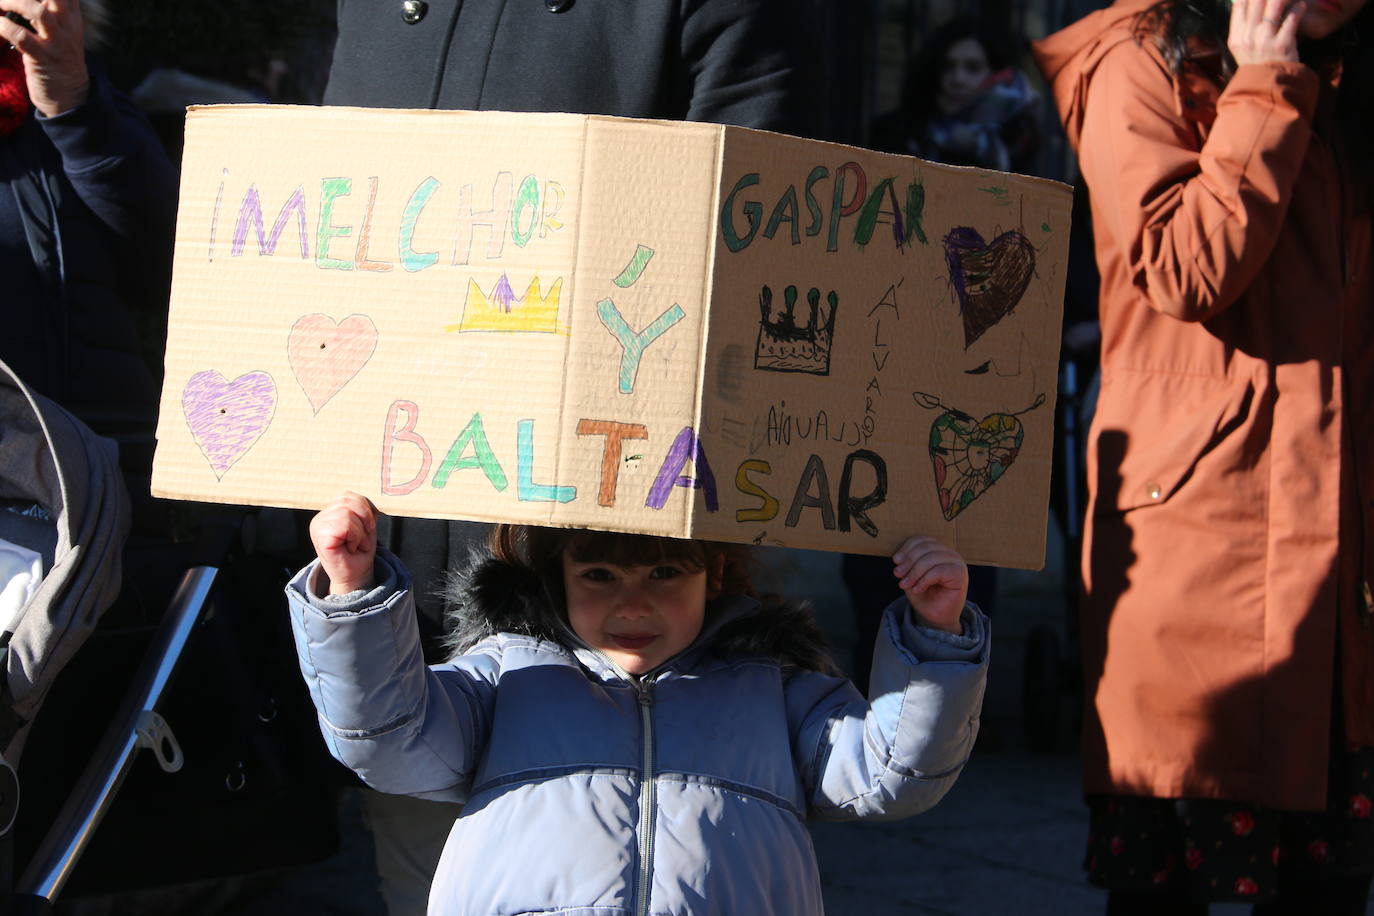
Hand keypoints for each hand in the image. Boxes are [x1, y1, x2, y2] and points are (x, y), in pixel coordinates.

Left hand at [0, 0, 88, 116]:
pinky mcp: (42, 58)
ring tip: (0, 4)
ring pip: (37, 11)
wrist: (68, 94)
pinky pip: (19, 36)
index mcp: (72, 18)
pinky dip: (2, 26)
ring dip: (12, 2)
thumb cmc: (58, 58)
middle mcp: (67, 27)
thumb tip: (22, 1)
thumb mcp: (63, 32)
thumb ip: (52, 11)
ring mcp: (56, 43)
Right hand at [309, 491, 379, 594]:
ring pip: (348, 512)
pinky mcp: (319, 535)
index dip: (365, 510)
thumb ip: (362, 507)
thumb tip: (373, 496)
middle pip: (349, 500)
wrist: (356, 575)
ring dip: (360, 532)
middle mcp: (320, 516)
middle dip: (364, 520)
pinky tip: (350, 547)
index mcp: (330, 511)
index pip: (350, 495)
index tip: (366, 528)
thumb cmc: (360, 551)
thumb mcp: (365, 523)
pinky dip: (355, 537)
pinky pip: (345, 524)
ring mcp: (317, 525)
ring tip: (355, 544)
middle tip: (361, 539)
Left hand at [892, 537, 967, 634]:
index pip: (922, 540)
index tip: (896, 561)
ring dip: (914, 572)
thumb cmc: (925, 596)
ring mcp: (957, 562)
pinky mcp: (960, 574)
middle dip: (909, 561)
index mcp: (938, 550)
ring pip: (931, 559)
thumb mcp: (911, 577)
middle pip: (925, 548)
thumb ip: (907, 565)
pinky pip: (938, 571)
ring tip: (905, 584)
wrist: (936, 618)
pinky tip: (917, 589)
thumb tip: (899, 558)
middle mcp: (949, 554)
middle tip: (898, 574)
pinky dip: (924, 580)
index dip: (907, 548)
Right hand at [1227, 0, 1304, 65]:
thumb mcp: (1241, 49)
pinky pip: (1292, 17)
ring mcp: (1265, 40)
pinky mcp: (1283, 43)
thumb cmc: (1256, 65)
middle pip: (1257, 0)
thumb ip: (1243, 28)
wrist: (1266, 89)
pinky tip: (1300, 6)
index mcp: (1236, 38)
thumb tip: (1247, 3)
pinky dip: (1298, 8)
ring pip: (1275, 5)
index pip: (1239, 5)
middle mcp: (1248, 37)